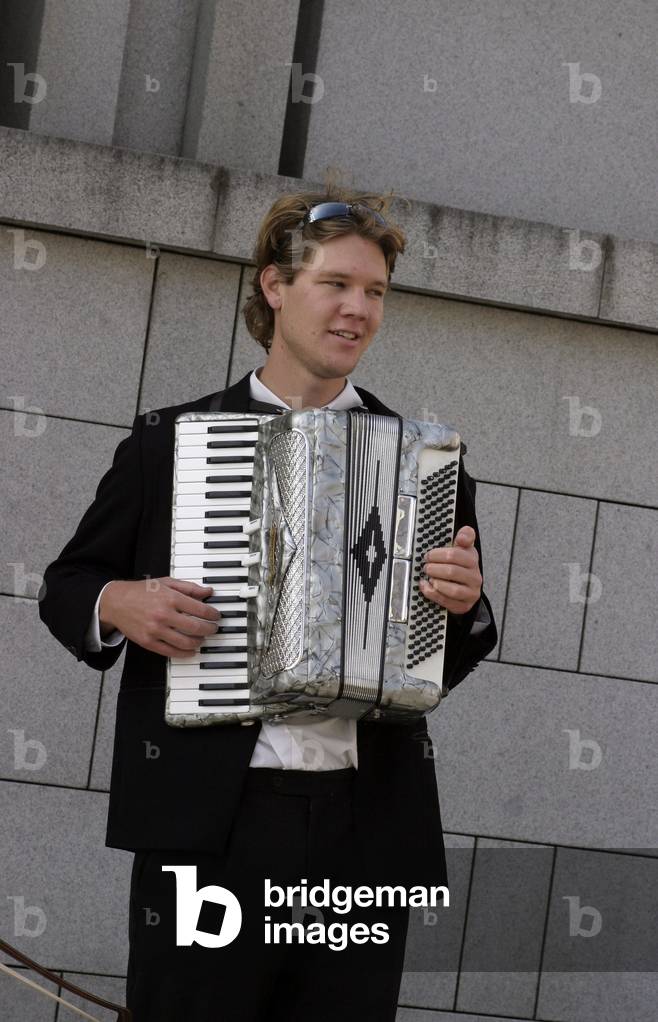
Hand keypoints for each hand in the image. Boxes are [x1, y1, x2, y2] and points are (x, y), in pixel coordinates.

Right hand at [99, 577, 220, 657]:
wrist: (115, 602)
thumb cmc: (141, 591)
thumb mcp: (166, 583)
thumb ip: (188, 587)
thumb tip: (208, 591)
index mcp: (170, 598)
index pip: (200, 609)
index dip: (213, 614)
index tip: (216, 616)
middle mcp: (164, 614)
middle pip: (196, 628)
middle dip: (209, 629)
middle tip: (213, 629)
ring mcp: (155, 630)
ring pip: (186, 642)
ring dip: (199, 642)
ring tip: (202, 639)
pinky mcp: (148, 642)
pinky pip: (171, 652)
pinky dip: (185, 653)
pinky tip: (191, 651)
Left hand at [419, 526, 481, 614]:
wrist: (466, 588)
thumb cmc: (460, 566)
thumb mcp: (463, 549)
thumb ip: (464, 537)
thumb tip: (463, 535)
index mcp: (472, 559)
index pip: (456, 554)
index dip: (438, 554)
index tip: (429, 555)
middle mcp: (474, 576)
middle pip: (452, 571)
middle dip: (434, 568)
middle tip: (426, 566)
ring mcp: (471, 592)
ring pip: (452, 589)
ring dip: (436, 582)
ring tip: (429, 577)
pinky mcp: (464, 605)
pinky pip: (447, 601)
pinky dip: (433, 594)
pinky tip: (427, 587)